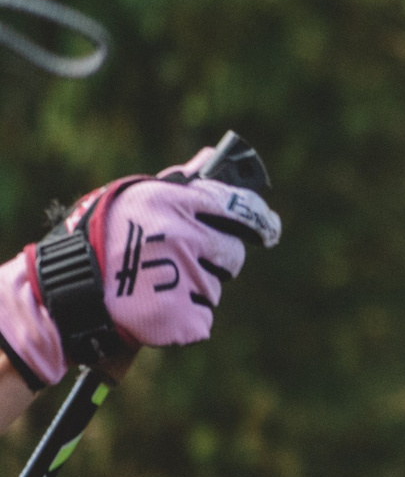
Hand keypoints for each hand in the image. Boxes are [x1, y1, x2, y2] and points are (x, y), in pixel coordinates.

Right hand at [0, 146, 283, 386]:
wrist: (64, 289)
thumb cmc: (99, 238)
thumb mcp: (134, 199)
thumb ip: (179, 184)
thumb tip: (213, 157)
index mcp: (174, 203)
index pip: (238, 207)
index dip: (259, 220)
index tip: (268, 228)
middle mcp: (184, 238)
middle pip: (233, 253)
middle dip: (215, 259)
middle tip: (178, 262)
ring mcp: (184, 278)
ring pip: (214, 287)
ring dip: (193, 288)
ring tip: (153, 283)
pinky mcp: (181, 316)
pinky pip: (202, 319)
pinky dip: (183, 317)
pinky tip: (155, 307)